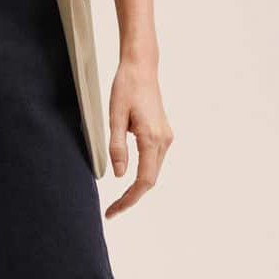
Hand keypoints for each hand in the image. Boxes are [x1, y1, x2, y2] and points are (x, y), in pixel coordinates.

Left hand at [104, 55, 172, 219]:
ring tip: (118, 200)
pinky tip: (129, 181)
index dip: (129, 199)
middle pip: (150, 180)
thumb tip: (118, 175)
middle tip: (112, 211)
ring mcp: (166, 137)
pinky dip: (142, 175)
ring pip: (153, 172)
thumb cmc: (126, 87)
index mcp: (152, 138)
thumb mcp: (115, 117)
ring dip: (137, 188)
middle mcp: (164, 140)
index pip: (144, 180)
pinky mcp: (163, 134)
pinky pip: (154, 162)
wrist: (142, 67)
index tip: (113, 211)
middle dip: (131, 198)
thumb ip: (117, 147)